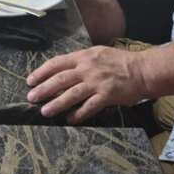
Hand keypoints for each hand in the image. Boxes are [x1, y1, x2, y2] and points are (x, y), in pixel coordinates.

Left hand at [26, 46, 146, 123]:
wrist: (142, 70)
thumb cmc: (120, 61)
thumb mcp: (97, 54)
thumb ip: (81, 61)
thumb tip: (63, 70)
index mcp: (84, 56)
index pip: (57, 62)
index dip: (42, 71)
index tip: (30, 80)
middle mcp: (87, 68)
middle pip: (60, 79)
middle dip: (43, 88)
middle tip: (31, 97)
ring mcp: (97, 82)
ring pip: (71, 94)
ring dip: (57, 103)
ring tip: (45, 111)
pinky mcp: (107, 95)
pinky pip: (89, 107)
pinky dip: (78, 114)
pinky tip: (70, 119)